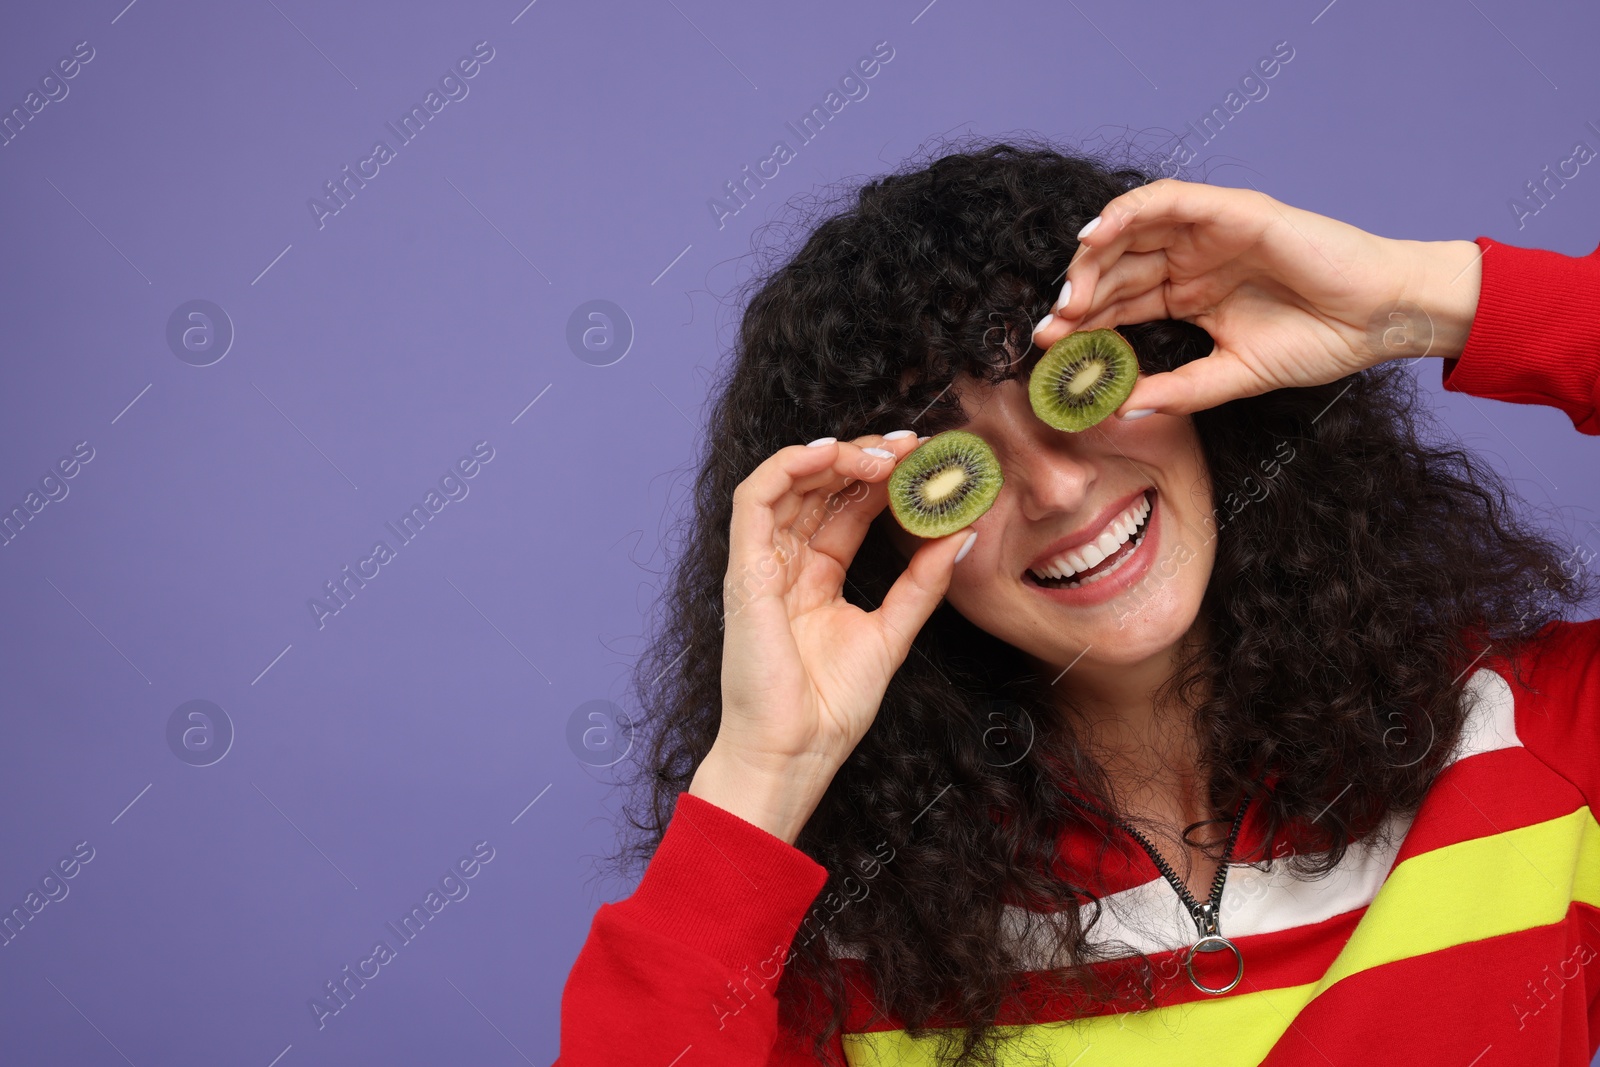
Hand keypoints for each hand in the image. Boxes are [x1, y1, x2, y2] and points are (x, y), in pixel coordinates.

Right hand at [689, 433, 976, 842]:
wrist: (794, 752)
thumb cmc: (830, 708)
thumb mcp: (892, 633)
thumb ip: (922, 584)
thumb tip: (961, 536)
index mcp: (815, 579)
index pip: (846, 509)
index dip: (882, 479)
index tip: (924, 460)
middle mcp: (786, 564)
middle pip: (819, 488)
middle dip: (864, 458)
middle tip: (910, 446)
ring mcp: (761, 564)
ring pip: (787, 482)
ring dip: (834, 456)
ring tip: (881, 454)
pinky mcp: (743, 570)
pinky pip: (755, 499)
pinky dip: (788, 466)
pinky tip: (830, 454)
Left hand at [1031, 177, 1483, 416]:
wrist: (1380, 318)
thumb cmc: (1320, 342)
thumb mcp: (1234, 376)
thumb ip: (1179, 390)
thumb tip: (1120, 410)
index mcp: (1188, 295)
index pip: (1119, 305)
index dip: (1080, 323)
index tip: (1046, 349)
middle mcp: (1190, 260)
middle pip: (1115, 268)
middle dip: (1077, 295)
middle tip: (1050, 325)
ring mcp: (1209, 233)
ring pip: (1131, 231)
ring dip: (1093, 257)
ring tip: (1069, 293)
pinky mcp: (1230, 210)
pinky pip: (1167, 200)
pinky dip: (1128, 211)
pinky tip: (1096, 236)